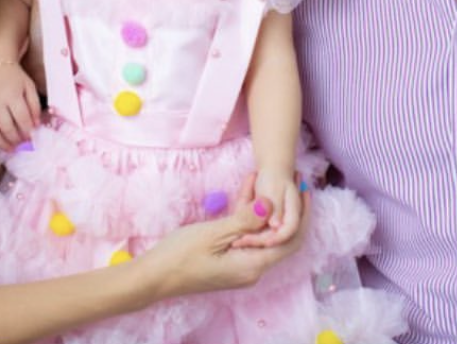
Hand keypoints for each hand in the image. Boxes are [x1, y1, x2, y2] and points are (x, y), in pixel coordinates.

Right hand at [0, 63, 40, 149]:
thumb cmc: (15, 78)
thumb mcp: (29, 87)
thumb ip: (34, 106)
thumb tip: (35, 125)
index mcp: (12, 95)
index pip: (21, 118)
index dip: (28, 130)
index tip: (32, 137)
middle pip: (6, 127)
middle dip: (16, 139)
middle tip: (22, 144)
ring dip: (1, 143)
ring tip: (11, 148)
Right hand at [138, 174, 308, 300]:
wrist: (153, 278)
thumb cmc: (180, 255)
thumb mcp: (215, 233)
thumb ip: (245, 219)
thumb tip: (271, 204)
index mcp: (253, 264)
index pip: (290, 240)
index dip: (301, 214)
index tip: (303, 188)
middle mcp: (252, 269)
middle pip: (281, 238)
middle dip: (288, 209)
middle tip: (292, 181)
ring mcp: (240, 266)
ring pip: (263, 235)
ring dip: (266, 209)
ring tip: (268, 178)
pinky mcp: (229, 261)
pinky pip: (247, 237)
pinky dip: (249, 216)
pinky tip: (246, 191)